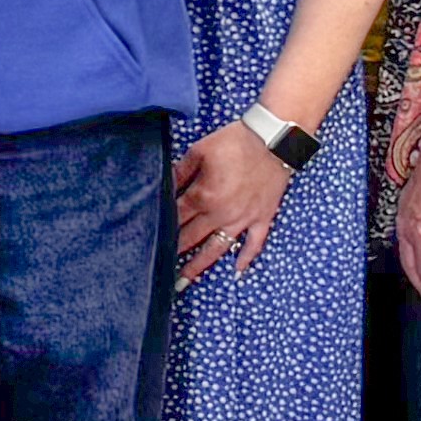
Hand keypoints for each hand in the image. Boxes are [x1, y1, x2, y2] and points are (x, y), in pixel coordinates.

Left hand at [173, 120, 298, 286]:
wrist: (273, 139)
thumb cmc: (235, 142)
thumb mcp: (199, 151)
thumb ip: (179, 171)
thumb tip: (162, 185)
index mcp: (202, 196)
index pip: (175, 218)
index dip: (160, 229)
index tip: (147, 242)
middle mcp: (221, 214)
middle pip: (191, 238)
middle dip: (173, 252)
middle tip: (157, 268)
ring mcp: (243, 219)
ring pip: (217, 248)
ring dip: (199, 266)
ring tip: (184, 281)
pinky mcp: (263, 218)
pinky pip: (254, 244)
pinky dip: (246, 258)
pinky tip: (236, 271)